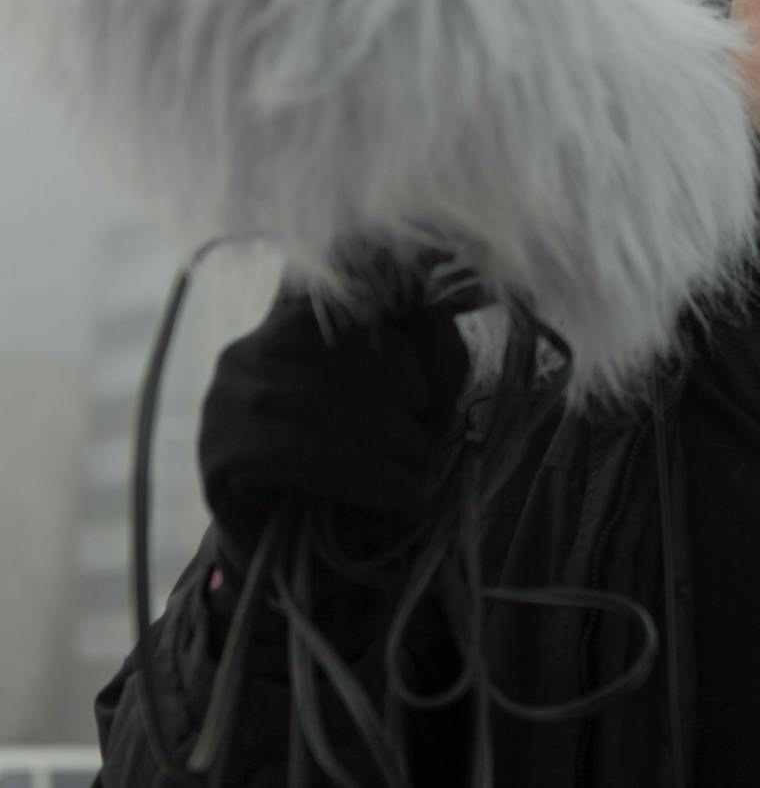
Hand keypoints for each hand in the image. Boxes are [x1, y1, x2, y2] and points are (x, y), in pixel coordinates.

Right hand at [199, 290, 471, 562]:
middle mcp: (253, 346)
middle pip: (346, 348)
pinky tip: (401, 495)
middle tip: (434, 442)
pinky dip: (363, 474)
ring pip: (323, 399)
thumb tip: (444, 324)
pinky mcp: (221, 453)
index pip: (362, 300)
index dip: (413, 338)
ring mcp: (226, 397)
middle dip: (408, 397)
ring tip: (424, 474)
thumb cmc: (363, 467)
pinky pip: (298, 452)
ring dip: (392, 439)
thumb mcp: (412, 404)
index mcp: (297, 320)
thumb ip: (434, 355)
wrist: (304, 554)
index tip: (439, 389)